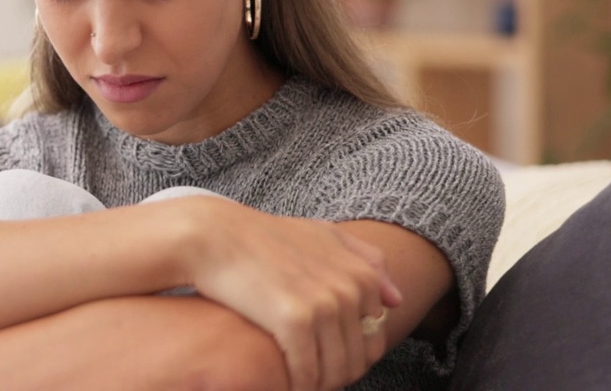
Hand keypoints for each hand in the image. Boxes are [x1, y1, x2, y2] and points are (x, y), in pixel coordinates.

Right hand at [182, 199, 401, 390]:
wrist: (214, 236)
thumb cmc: (263, 237)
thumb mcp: (320, 234)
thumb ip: (364, 259)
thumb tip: (396, 299)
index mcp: (361, 274)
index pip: (374, 338)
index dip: (350, 355)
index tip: (324, 358)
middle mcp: (349, 289)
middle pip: (357, 359)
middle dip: (335, 375)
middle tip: (309, 376)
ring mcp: (324, 305)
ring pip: (334, 371)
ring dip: (316, 385)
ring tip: (296, 382)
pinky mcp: (295, 321)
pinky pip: (306, 373)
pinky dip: (295, 385)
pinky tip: (281, 383)